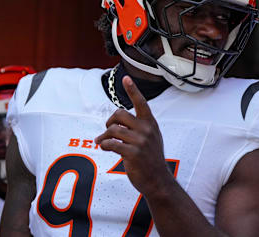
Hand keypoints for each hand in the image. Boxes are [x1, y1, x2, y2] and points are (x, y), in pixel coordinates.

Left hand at [95, 76, 172, 196]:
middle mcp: (147, 129)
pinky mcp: (133, 153)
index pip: (141, 103)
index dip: (133, 90)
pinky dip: (104, 145)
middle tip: (107, 130)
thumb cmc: (151, 158)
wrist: (157, 179)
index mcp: (151, 123)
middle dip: (109, 121)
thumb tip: (117, 123)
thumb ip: (140, 127)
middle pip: (120, 114)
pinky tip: (104, 147)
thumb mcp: (151, 138)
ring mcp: (140, 141)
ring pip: (113, 130)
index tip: (126, 78)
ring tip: (101, 141)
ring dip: (103, 136)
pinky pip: (111, 144)